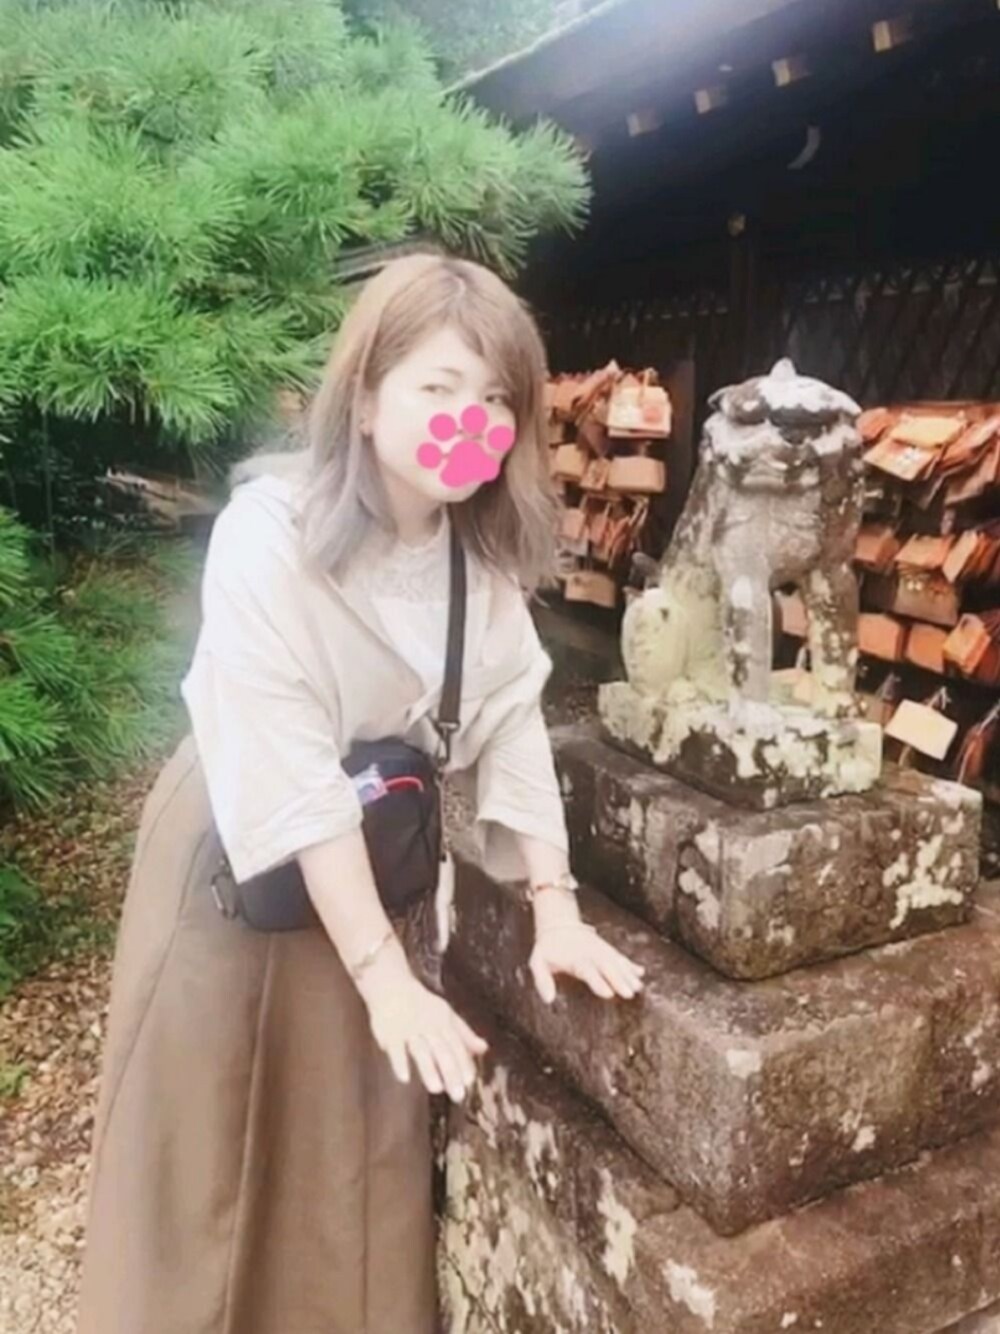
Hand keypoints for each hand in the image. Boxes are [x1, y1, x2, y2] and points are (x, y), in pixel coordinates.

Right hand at [365, 975, 487, 1101]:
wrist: (392, 986)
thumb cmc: (422, 1005)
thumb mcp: (446, 1015)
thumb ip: (464, 1034)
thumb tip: (484, 1049)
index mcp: (444, 1021)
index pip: (456, 1044)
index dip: (463, 1062)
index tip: (469, 1082)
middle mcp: (428, 1025)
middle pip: (441, 1050)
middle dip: (451, 1072)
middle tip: (458, 1095)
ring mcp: (409, 1029)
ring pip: (420, 1050)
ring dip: (428, 1069)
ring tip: (436, 1089)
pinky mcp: (390, 1033)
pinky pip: (395, 1049)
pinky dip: (400, 1062)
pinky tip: (405, 1078)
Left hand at [529, 921, 645, 1004]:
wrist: (558, 925)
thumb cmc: (548, 949)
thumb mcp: (537, 962)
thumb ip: (542, 980)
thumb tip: (548, 1000)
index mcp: (573, 959)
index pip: (587, 970)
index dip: (598, 982)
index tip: (608, 993)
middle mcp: (589, 954)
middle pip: (606, 967)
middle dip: (619, 980)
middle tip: (629, 993)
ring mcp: (600, 950)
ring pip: (616, 962)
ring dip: (628, 974)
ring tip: (638, 987)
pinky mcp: (605, 949)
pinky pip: (620, 956)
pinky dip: (630, 964)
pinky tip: (640, 972)